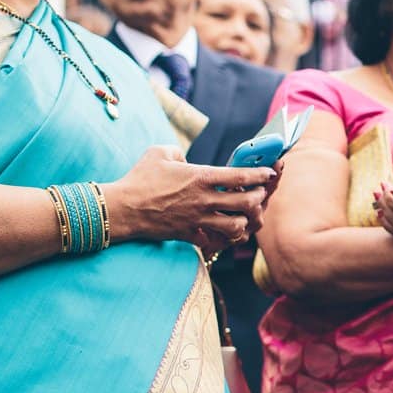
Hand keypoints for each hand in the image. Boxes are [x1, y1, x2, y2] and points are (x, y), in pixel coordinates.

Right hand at [102, 145, 274, 252]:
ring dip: (245, 222)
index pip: (240, 177)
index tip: (270, 174)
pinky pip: (215, 241)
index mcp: (200, 177)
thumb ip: (178, 152)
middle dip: (259, 200)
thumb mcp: (159, 153)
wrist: (123, 208)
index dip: (260, 175)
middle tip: (259, 196)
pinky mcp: (189, 235)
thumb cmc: (140, 178)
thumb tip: (184, 158)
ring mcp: (198, 219)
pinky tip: (223, 232)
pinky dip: (223, 238)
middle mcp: (204, 200)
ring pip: (237, 227)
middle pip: (246, 203)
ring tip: (244, 216)